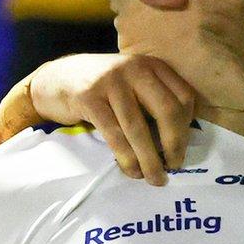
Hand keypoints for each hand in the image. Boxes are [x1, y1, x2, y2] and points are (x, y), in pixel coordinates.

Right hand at [0, 53, 194, 184]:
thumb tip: (178, 143)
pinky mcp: (89, 98)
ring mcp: (111, 82)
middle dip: (175, 144)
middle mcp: (136, 68)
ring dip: (150, 159)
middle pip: (167, 111)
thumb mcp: (133, 84)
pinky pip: (114, 134)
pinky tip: (131, 171)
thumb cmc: (103, 88)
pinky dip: (126, 158)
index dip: (187, 127)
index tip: (182, 149)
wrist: (56, 79)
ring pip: (139, 128)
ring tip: (154, 178)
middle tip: (174, 167)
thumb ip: (155, 101)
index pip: (183, 97)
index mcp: (152, 65)